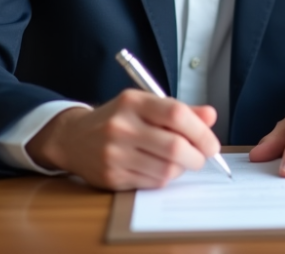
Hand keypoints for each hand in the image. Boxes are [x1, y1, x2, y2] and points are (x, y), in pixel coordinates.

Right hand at [26, 89, 220, 190]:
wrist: (72, 138)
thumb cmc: (118, 119)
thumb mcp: (145, 105)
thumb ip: (180, 110)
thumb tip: (211, 116)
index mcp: (133, 102)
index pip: (176, 115)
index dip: (201, 132)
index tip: (212, 144)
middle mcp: (122, 127)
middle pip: (174, 147)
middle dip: (197, 156)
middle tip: (201, 157)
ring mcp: (114, 154)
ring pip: (166, 169)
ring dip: (181, 169)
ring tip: (179, 162)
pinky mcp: (111, 177)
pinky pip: (151, 183)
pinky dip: (164, 178)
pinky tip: (159, 169)